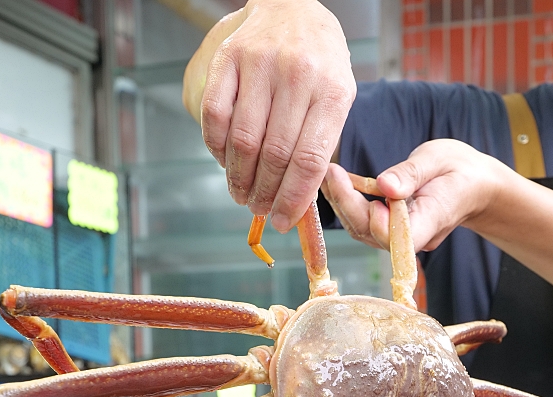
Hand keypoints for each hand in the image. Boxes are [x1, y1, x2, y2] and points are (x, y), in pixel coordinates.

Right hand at [185, 0, 355, 230]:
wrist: (293, 6)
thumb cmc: (319, 61)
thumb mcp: (337, 96)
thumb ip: (320, 143)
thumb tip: (294, 200)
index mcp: (333, 91)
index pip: (310, 160)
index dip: (292, 198)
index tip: (282, 220)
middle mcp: (298, 75)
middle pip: (275, 154)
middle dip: (264, 192)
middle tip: (258, 209)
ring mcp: (261, 64)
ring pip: (243, 139)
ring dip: (238, 177)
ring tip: (241, 193)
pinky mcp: (229, 57)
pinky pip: (216, 114)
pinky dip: (216, 147)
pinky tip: (223, 160)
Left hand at [321, 140, 510, 251]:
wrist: (472, 186)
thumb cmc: (459, 170)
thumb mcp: (438, 159)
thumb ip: (410, 174)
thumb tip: (384, 185)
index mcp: (432, 218)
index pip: (397, 235)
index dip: (374, 218)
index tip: (354, 185)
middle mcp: (414, 236)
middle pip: (372, 232)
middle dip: (347, 203)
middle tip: (331, 172)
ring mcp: (400, 237)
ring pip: (363, 229)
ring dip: (342, 203)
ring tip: (329, 174)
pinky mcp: (390, 231)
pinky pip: (364, 223)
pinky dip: (348, 203)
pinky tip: (336, 182)